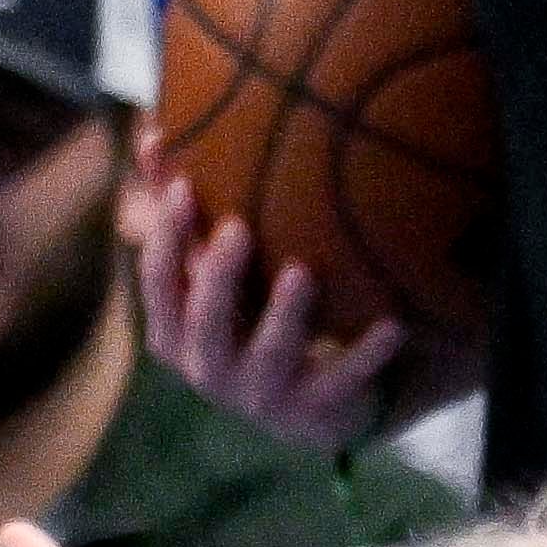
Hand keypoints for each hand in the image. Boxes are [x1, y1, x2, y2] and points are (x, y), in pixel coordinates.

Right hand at [124, 169, 405, 448]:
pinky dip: (366, 355)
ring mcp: (258, 396)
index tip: (184, 187)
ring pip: (265, 356)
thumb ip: (184, 216)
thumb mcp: (215, 272)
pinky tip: (394, 324)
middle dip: (215, 276)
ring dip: (283, 315)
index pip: (157, 284)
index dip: (165, 239)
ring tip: (303, 271)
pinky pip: (341, 382)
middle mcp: (208, 368)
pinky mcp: (311, 414)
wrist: (310, 406)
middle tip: (237, 228)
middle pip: (200, 322)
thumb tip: (152, 133)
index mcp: (176, 333)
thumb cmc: (251, 319)